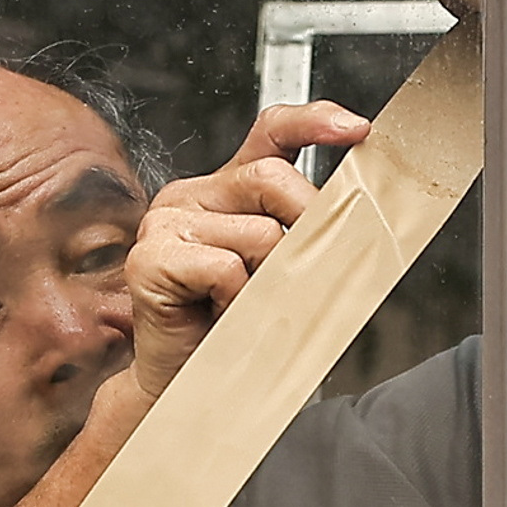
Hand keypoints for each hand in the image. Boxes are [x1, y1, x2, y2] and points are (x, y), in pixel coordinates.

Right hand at [125, 99, 367, 393]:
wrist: (186, 384)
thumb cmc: (235, 330)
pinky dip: (237, 301)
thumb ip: (306, 234)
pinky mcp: (150, 258)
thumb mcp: (283, 271)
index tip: (356, 129)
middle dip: (307, 226)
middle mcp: (191, 196)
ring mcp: (165, 223)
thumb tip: (357, 218)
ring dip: (268, 282)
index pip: (271, 132)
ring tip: (244, 307)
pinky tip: (217, 315)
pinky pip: (226, 267)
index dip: (314, 122)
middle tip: (302, 274)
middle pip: (272, 178)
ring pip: (259, 233)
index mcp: (224, 189)